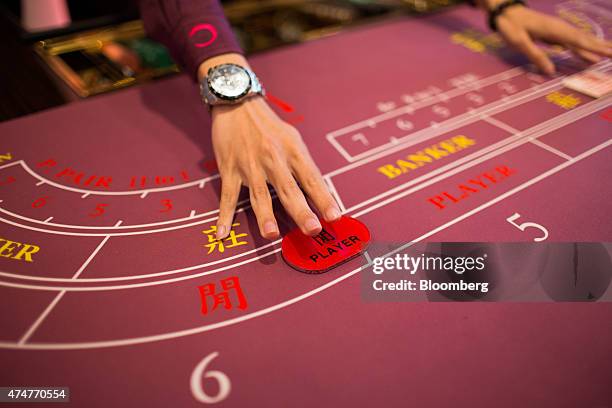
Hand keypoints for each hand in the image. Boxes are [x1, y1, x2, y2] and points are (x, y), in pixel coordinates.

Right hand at [210, 96, 340, 239]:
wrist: (238, 104)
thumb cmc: (269, 127)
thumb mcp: (292, 139)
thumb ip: (304, 166)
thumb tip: (320, 194)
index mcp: (293, 152)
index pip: (312, 179)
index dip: (324, 198)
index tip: (334, 216)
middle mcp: (273, 159)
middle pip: (289, 189)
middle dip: (301, 211)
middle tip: (313, 230)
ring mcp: (250, 165)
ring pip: (259, 194)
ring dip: (265, 216)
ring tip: (271, 235)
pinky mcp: (229, 169)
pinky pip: (227, 195)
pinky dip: (224, 215)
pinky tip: (223, 232)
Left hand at [493, 5, 611, 74]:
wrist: (505, 11)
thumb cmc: (510, 26)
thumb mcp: (518, 42)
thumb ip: (535, 55)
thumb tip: (551, 71)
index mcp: (554, 29)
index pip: (579, 41)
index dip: (595, 49)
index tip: (610, 54)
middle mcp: (559, 29)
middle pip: (585, 40)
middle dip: (602, 47)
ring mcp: (557, 31)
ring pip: (580, 41)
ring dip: (595, 48)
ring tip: (610, 54)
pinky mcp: (553, 34)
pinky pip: (571, 43)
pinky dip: (582, 49)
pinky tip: (589, 56)